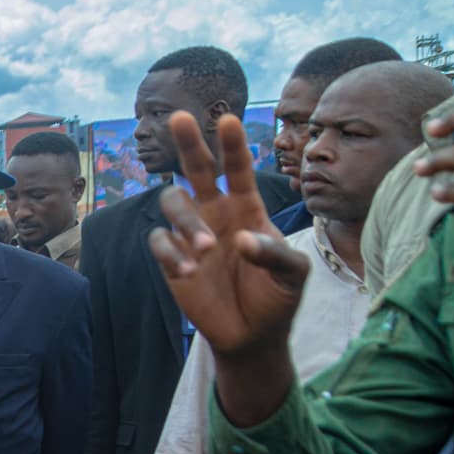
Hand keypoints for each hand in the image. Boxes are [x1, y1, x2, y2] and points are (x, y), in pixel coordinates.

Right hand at [147, 111, 312, 363]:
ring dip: (185, 220)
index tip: (228, 121)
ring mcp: (190, 234)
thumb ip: (275, 253)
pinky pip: (159, 242)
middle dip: (189, 143)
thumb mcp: (294, 275)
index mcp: (247, 208)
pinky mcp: (170, 260)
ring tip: (206, 249)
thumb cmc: (277, 299)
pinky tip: (191, 272)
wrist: (252, 336)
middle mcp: (215, 213)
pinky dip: (172, 253)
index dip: (233, 145)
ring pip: (172, 202)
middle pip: (195, 169)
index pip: (237, 169)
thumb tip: (240, 238)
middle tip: (179, 117)